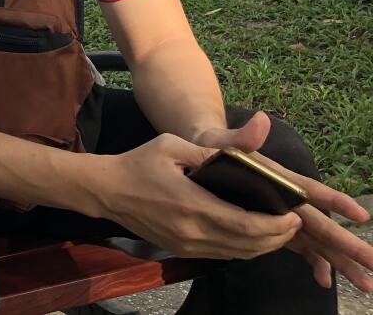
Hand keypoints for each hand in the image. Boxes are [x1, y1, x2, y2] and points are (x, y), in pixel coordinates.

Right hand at [94, 133, 302, 259]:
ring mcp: (187, 245)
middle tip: (294, 223)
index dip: (276, 225)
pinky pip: (223, 254)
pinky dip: (244, 247)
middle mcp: (192, 232)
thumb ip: (208, 153)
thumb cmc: (138, 163)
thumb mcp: (171, 146)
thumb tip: (241, 153)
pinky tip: (252, 234)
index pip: (246, 225)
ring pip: (238, 253)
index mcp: (192, 204)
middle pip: (248, 245)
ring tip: (280, 230)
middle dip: (278, 237)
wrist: (107, 190)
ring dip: (264, 245)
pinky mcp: (182, 250)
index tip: (293, 215)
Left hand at [195, 112, 372, 291]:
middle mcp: (288, 197)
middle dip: (348, 244)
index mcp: (279, 177)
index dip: (335, 200)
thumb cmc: (215, 146)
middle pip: (322, 223)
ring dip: (340, 261)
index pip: (311, 190)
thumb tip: (261, 121)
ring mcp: (285, 214)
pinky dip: (313, 262)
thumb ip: (243, 137)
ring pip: (318, 240)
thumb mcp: (223, 140)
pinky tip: (324, 280)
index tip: (360, 215)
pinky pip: (300, 246)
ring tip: (365, 284)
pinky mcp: (277, 225)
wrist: (204, 156)